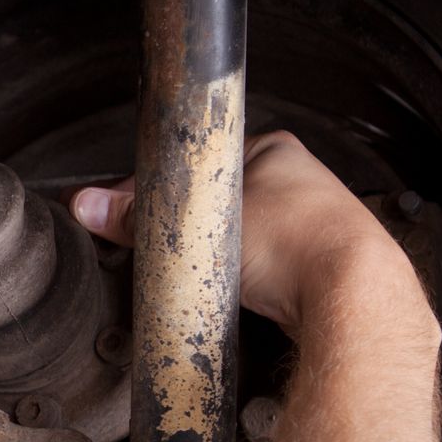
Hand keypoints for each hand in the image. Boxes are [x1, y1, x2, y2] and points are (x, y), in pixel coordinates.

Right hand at [71, 130, 423, 337]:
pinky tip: (237, 292)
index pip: (199, 161)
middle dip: (192, 227)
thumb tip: (89, 206)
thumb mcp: (198, 226)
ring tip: (205, 273)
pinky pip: (263, 269)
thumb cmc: (297, 242)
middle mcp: (297, 180)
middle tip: (171, 248)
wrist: (352, 293)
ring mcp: (310, 224)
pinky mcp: (312, 266)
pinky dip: (246, 281)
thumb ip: (138, 216)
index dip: (164, 188)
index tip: (136, 212)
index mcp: (273, 148)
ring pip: (242, 238)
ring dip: (220, 257)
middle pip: (219, 201)